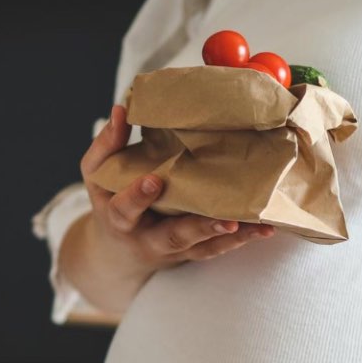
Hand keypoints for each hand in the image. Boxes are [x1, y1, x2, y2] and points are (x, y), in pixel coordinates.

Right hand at [80, 104, 274, 280]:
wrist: (118, 253)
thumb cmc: (110, 202)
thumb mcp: (97, 175)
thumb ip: (107, 145)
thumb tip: (121, 108)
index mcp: (120, 219)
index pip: (125, 210)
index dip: (138, 197)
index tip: (154, 181)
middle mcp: (148, 240)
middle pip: (174, 237)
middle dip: (200, 228)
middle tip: (225, 219)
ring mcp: (174, 250)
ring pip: (203, 248)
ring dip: (230, 237)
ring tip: (256, 226)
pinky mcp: (193, 252)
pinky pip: (218, 249)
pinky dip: (242, 240)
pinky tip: (264, 229)